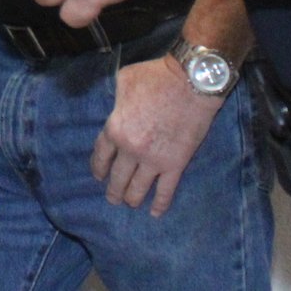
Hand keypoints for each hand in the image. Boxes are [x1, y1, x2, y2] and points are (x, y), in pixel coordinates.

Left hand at [92, 56, 223, 213]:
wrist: (191, 82)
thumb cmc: (157, 77)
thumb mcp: (124, 81)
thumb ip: (117, 100)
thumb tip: (118, 107)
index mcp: (115, 128)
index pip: (101, 155)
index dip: (98, 168)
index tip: (98, 175)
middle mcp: (130, 149)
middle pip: (117, 176)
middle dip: (113, 190)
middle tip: (112, 198)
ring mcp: (153, 160)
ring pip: (138, 188)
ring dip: (132, 198)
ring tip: (130, 203)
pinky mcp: (175, 165)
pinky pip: (165, 191)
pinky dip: (160, 204)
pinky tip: (155, 213)